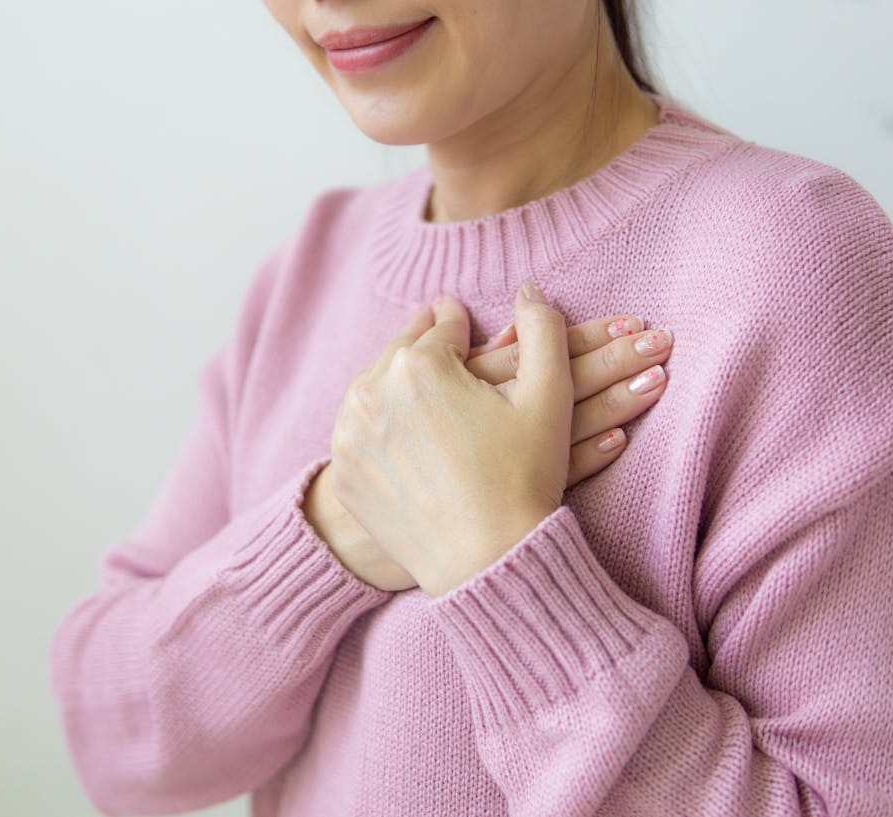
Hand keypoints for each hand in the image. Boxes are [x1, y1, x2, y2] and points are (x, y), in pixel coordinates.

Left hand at [327, 281, 627, 597]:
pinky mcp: (345, 472)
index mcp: (419, 362)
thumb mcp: (548, 397)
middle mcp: (373, 390)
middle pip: (401, 352)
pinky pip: (358, 432)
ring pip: (374, 388)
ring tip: (414, 377)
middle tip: (431, 331)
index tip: (456, 314)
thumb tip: (528, 290)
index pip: (442, 326)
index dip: (458, 320)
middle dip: (421, 343)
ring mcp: (351, 434)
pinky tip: (396, 425)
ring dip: (393, 378)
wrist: (487, 561)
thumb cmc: (524, 479)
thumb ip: (543, 330)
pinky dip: (375, 423)